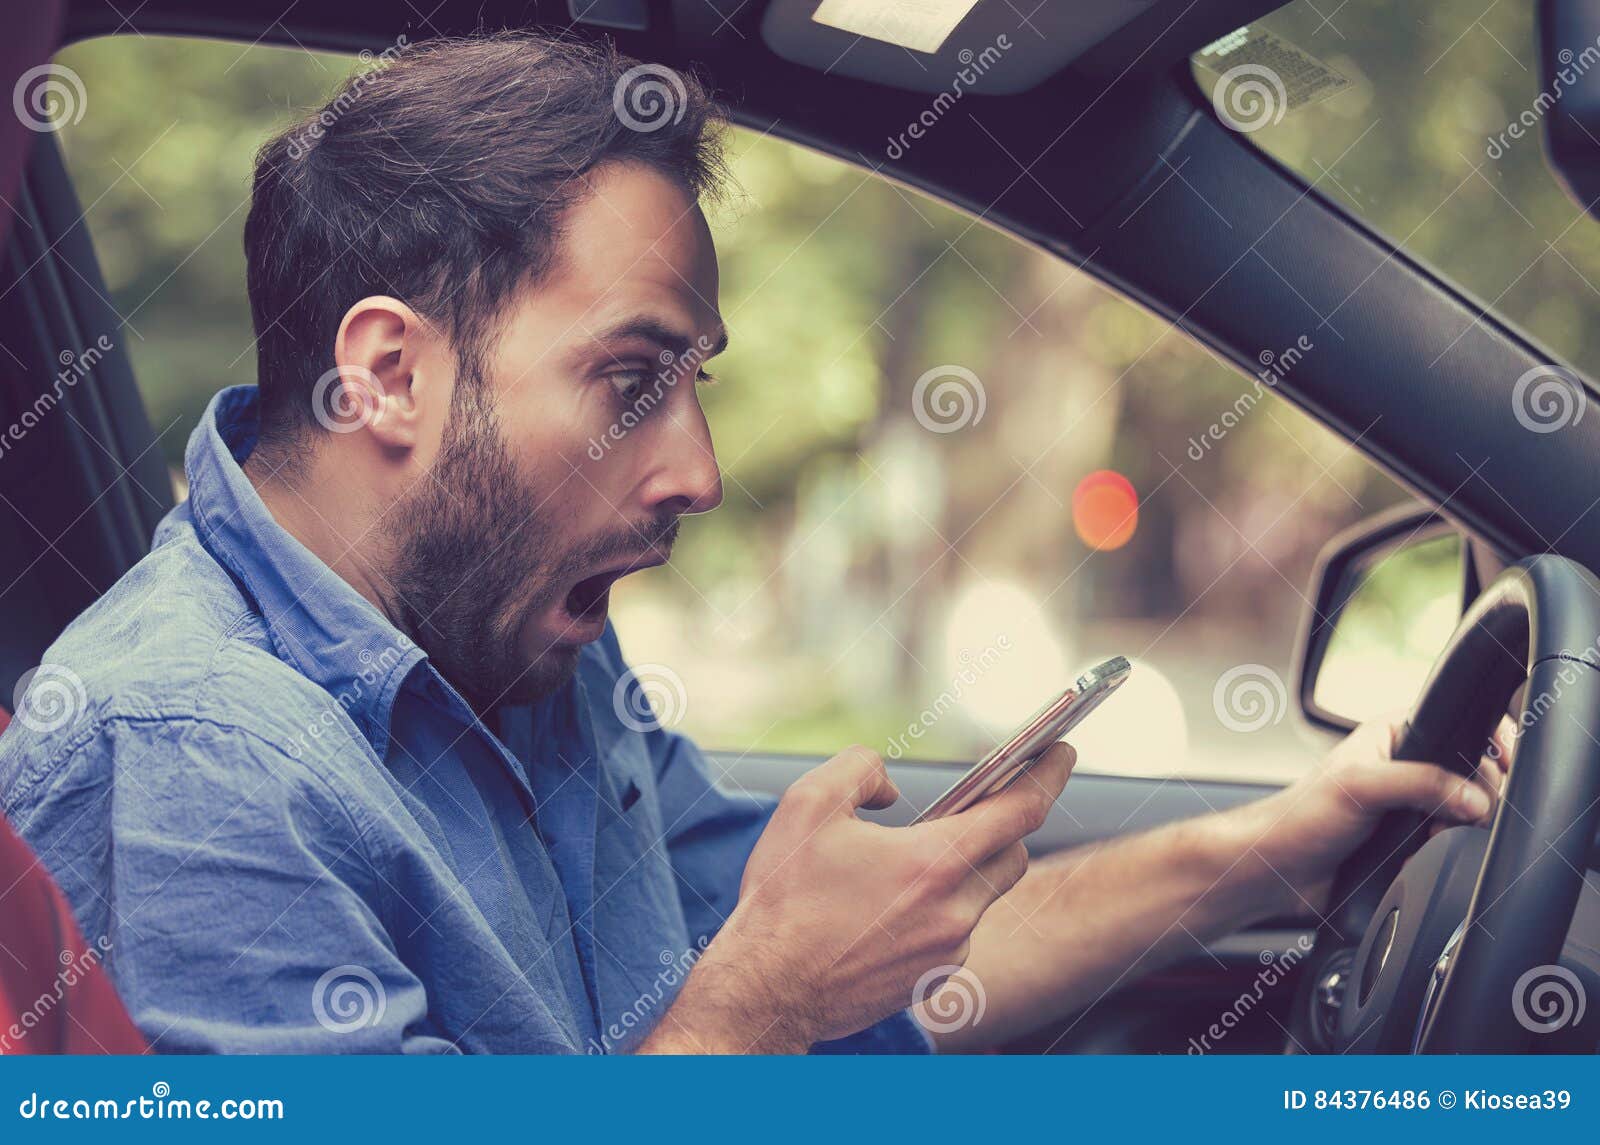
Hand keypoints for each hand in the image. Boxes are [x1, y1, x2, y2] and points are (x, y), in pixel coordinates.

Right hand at [653, 742, 1074, 1052]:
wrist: (766, 990)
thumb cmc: (784, 899)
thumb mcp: (809, 803)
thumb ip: (860, 768)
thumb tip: (890, 788)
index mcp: (934, 863)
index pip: (1020, 811)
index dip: (1048, 774)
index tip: (1061, 750)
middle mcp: (954, 911)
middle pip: (1012, 855)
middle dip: (1004, 825)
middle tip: (979, 803)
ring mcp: (947, 950)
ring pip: (982, 896)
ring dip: (963, 870)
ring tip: (913, 858)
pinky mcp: (932, 979)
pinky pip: (955, 931)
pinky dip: (939, 908)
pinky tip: (891, 905)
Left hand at [1244, 714, 1509, 914]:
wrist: (1279, 871)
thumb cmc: (1300, 817)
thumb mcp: (1361, 787)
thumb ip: (1420, 784)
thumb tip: (1474, 797)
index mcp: (1392, 735)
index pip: (1456, 722)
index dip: (1486, 738)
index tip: (1505, 759)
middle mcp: (1406, 766)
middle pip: (1473, 771)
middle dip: (1480, 790)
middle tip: (1466, 809)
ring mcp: (1412, 805)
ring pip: (1467, 809)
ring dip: (1465, 823)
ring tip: (1438, 832)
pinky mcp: (1413, 841)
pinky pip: (1452, 841)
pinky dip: (1453, 847)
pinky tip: (1434, 850)